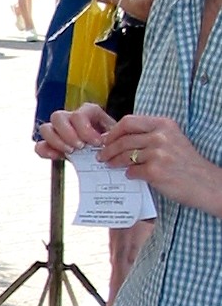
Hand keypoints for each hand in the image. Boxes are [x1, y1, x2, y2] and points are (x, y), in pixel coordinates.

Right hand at [35, 103, 114, 160]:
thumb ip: (110, 136)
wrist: (108, 152)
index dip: (85, 129)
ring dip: (56, 141)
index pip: (78, 114)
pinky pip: (40, 145)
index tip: (95, 142)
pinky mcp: (51, 143)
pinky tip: (55, 156)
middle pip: (58, 117)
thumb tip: (103, 140)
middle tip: (80, 147)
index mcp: (87, 112)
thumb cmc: (112, 142)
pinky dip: (45, 150)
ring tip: (70, 152)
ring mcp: (58, 130)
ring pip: (45, 128)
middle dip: (68, 133)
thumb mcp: (116, 136)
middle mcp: (70, 117)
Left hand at [98, 114, 214, 207]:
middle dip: (108, 148)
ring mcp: (157, 154)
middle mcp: (160, 136)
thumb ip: (149, 135)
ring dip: (113, 161)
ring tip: (109, 164)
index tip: (105, 139)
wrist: (205, 183)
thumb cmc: (186, 163)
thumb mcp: (172, 139)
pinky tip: (129, 175)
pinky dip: (128, 174)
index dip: (113, 131)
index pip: (128, 122)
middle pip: (123, 139)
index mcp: (164, 124)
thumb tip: (119, 138)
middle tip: (101, 155)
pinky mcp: (155, 171)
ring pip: (124, 155)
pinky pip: (131, 171)